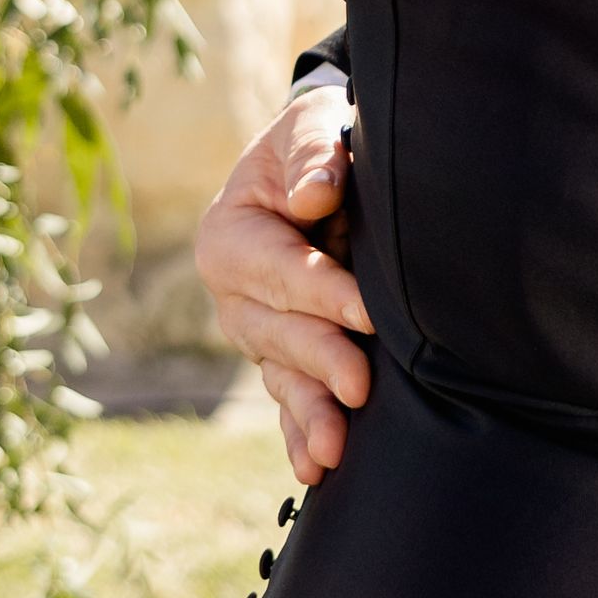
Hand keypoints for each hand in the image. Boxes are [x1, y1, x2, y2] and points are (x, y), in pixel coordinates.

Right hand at [194, 85, 373, 485]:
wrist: (317, 168)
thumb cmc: (314, 143)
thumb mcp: (309, 128)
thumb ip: (313, 155)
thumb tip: (315, 194)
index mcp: (229, 236)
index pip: (280, 270)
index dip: (323, 292)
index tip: (369, 313)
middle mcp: (232, 294)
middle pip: (278, 331)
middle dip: (321, 359)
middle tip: (360, 386)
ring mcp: (254, 332)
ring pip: (282, 375)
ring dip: (308, 413)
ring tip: (333, 452)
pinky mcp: (281, 357)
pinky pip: (289, 398)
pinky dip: (300, 431)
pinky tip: (316, 469)